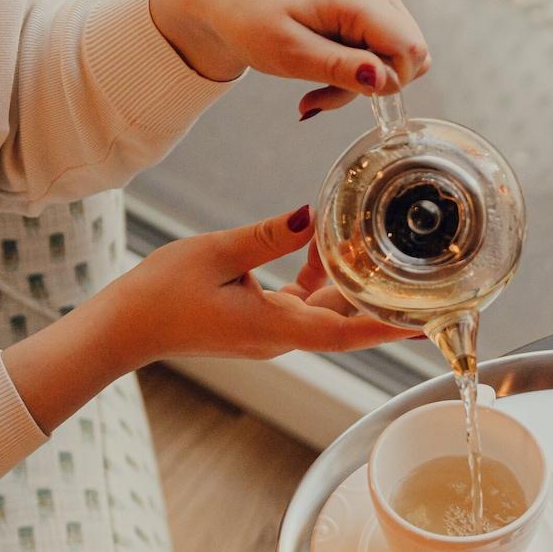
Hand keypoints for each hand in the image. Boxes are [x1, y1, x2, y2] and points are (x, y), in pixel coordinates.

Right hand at [2, 205, 414, 431]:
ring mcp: (273, 329)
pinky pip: (302, 297)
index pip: (349, 332)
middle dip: (380, 291)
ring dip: (348, 275)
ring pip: (326, 303)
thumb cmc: (161, 295)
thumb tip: (312, 217)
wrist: (125, 327)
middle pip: (347, 316)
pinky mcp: (261, 319)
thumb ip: (269, 236)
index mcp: (278, 326)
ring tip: (373, 237)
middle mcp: (283, 334)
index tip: (427, 323)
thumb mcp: (217, 254)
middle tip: (418, 265)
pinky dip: (318, 273)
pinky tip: (324, 238)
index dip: (390, 328)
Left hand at [149, 0, 429, 117]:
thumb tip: (386, 82)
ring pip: (400, 61)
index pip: (411, 52)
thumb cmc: (252, 21)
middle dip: (373, 88)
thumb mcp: (290, 54)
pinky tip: (328, 72)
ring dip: (364, 85)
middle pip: (411, 59)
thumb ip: (340, 69)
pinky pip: (387, 55)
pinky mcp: (373, 11)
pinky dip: (361, 75)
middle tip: (321, 93)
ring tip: (319, 83)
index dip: (385, 84)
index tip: (342, 90)